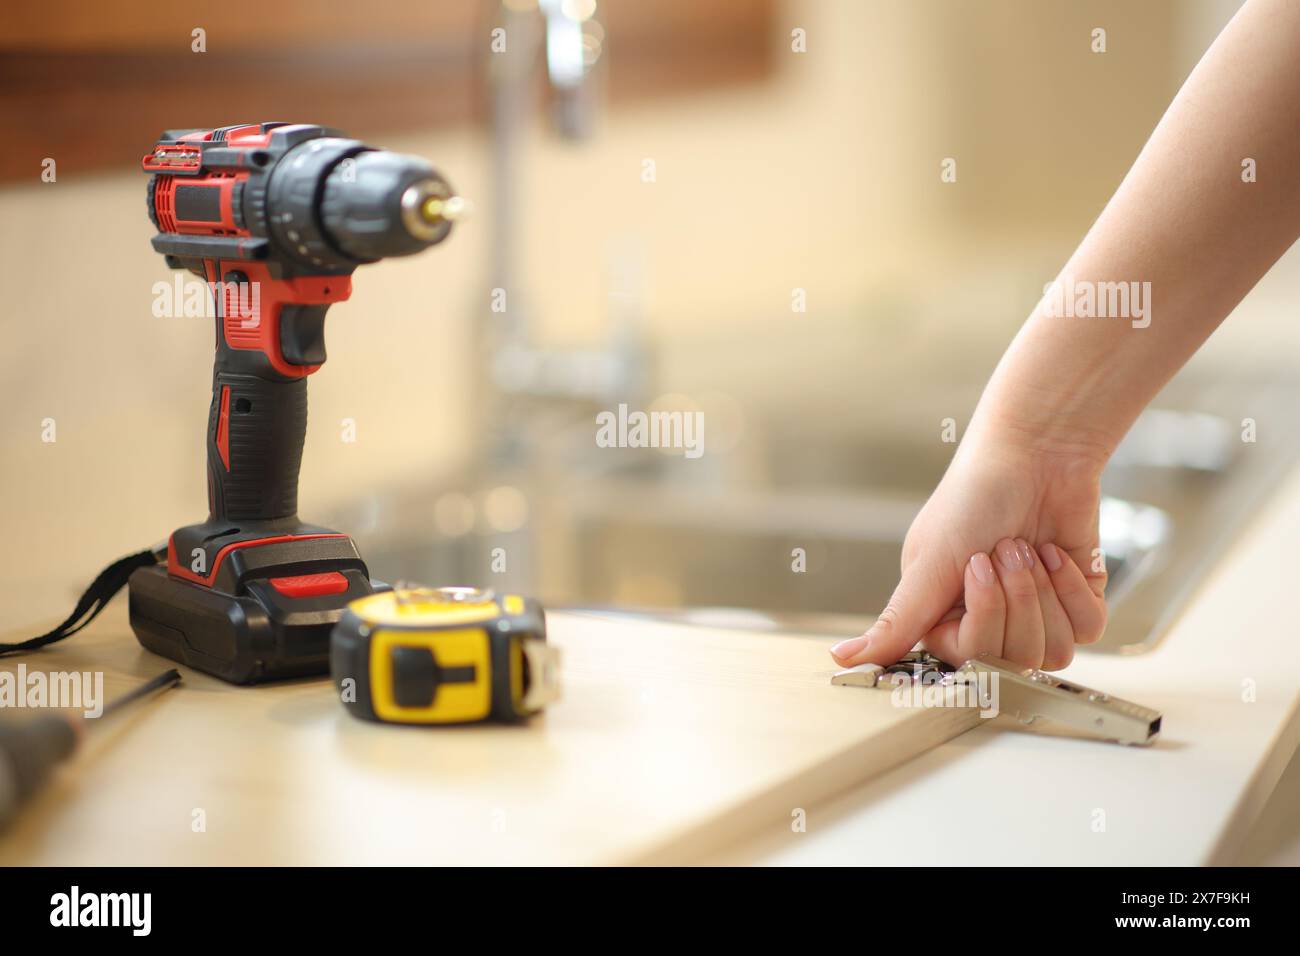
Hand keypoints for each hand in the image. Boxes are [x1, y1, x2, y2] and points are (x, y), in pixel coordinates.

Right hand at [829, 434, 1108, 670]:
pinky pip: (1086, 628)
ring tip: (1027, 546)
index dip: (984, 613)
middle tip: (1003, 548)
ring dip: (1042, 589)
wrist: (1036, 455)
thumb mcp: (929, 565)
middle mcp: (988, 623)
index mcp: (944, 618)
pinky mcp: (1076, 604)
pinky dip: (1071, 584)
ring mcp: (1035, 617)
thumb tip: (843, 659)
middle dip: (1015, 596)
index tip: (976, 565)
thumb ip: (895, 623)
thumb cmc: (973, 498)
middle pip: (1015, 658)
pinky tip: (1054, 551)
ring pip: (1053, 651)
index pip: (971, 657)